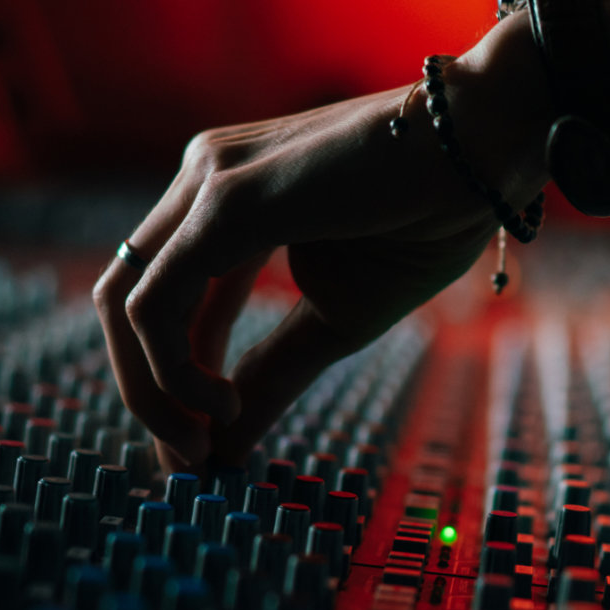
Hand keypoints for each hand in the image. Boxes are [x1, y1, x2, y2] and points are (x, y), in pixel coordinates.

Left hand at [93, 19, 549, 472]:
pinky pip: (157, 304)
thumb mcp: (339, 317)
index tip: (202, 455)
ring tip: (205, 445)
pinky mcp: (223, 201)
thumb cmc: (429, 217)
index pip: (168, 299)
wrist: (485, 145)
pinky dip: (173, 371)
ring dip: (151, 391)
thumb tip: (225, 448)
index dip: (172, 383)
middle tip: (190, 464)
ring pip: (124, 301)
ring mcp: (206, 182)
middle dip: (146, 392)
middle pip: (125, 299)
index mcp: (228, 199)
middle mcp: (202, 181)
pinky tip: (222, 405)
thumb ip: (275, 373)